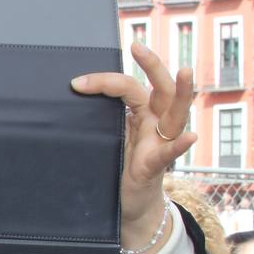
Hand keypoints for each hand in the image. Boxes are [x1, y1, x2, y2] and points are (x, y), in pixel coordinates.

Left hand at [72, 42, 197, 253]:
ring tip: (185, 72)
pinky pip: (172, 153)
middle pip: (162, 87)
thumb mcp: (107, 140)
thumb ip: (97, 122)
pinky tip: (189, 137)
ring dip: (183, 92)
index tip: (77, 82)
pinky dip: (181, 145)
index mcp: (142, 115)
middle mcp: (157, 124)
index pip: (131, 87)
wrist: (129, 207)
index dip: (105, 80)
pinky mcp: (157, 167)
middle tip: (137, 46)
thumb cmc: (118, 170)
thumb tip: (64, 102)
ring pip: (177, 112)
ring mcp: (160, 143)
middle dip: (152, 65)